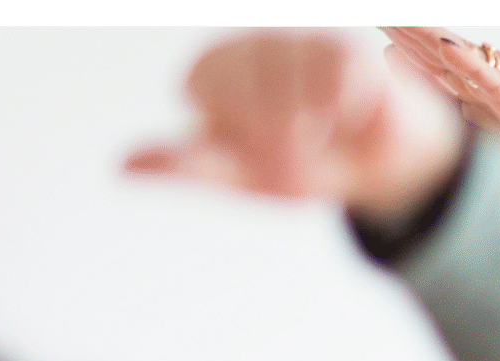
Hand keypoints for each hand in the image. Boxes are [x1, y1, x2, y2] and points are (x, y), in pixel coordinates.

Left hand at [127, 30, 465, 218]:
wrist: (377, 171)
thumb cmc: (299, 165)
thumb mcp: (241, 176)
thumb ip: (189, 167)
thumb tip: (122, 166)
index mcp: (213, 73)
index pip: (206, 79)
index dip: (237, 123)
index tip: (256, 155)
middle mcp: (253, 48)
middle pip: (251, 73)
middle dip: (275, 130)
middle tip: (293, 162)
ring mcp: (302, 45)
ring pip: (293, 69)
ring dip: (310, 123)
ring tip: (323, 140)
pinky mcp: (350, 51)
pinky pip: (340, 75)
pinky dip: (344, 113)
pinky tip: (349, 124)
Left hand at [382, 27, 499, 226]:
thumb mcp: (476, 125)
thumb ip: (444, 99)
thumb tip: (405, 74)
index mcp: (475, 82)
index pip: (427, 55)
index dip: (398, 36)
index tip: (369, 19)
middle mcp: (492, 76)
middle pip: (440, 48)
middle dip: (407, 28)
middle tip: (375, 11)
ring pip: (464, 58)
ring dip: (430, 37)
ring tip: (401, 19)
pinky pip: (496, 84)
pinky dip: (471, 65)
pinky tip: (448, 48)